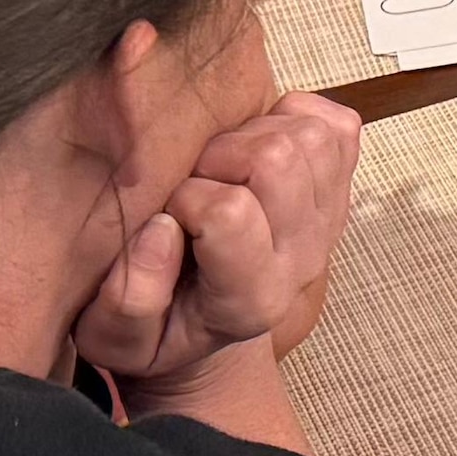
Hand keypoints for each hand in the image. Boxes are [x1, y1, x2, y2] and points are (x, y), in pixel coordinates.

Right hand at [76, 93, 365, 385]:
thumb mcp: (116, 336)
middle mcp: (301, 260)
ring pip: (313, 136)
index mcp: (249, 299)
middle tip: (195, 181)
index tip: (168, 217)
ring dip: (257, 134)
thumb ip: (128, 299)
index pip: (230, 213)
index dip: (186, 199)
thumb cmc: (157, 324)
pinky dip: (294, 118)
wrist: (208, 319)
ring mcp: (328, 222)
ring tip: (222, 165)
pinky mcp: (340, 190)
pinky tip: (255, 146)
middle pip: (278, 160)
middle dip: (221, 154)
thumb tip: (163, 229)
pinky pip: (339, 126)